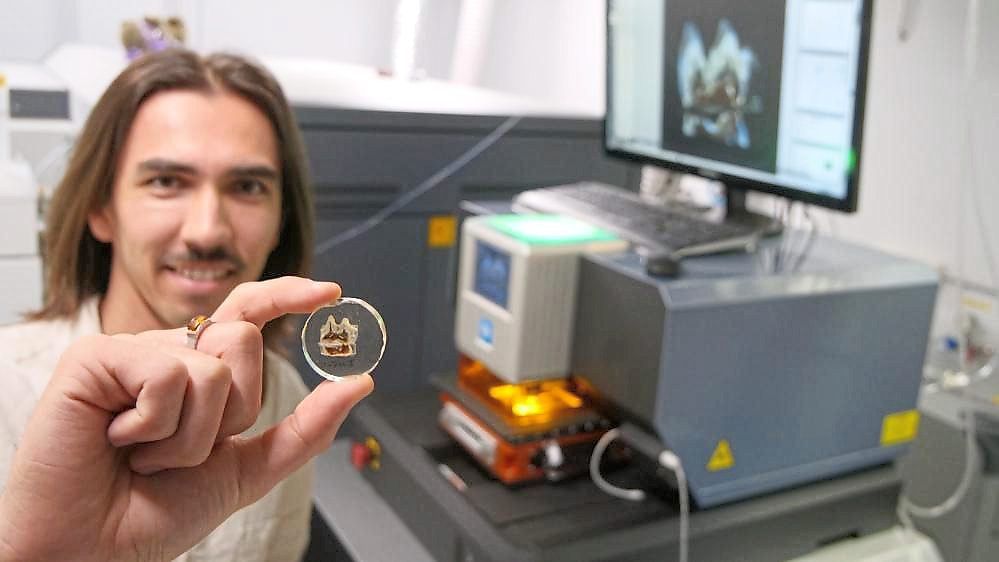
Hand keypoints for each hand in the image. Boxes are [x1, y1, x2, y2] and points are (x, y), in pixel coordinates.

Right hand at [0, 277, 373, 561]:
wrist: (93, 550)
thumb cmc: (156, 511)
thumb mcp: (248, 469)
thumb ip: (305, 428)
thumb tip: (359, 382)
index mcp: (198, 372)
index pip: (248, 314)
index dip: (287, 295)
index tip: (330, 294)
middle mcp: (167, 353)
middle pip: (244, 340)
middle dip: (231, 414)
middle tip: (180, 451)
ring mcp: (131, 351)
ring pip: (213, 368)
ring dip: (189, 437)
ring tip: (143, 455)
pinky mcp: (95, 357)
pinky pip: (169, 375)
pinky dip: (154, 427)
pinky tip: (116, 441)